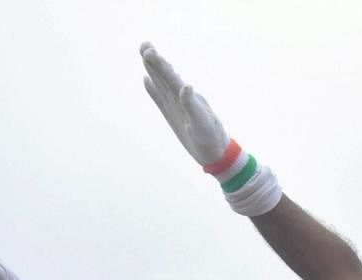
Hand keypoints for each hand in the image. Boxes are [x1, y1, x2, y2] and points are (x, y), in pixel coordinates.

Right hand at [140, 43, 230, 166]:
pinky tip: (146, 80)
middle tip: (145, 45)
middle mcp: (182, 99)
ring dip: (153, 70)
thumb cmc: (211, 140)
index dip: (161, 65)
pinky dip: (152, 89)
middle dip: (156, 62)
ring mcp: (176, 106)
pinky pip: (160, 99)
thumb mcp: (202, 124)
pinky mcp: (173, 115)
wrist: (217, 153)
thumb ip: (192, 106)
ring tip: (145, 54)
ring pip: (161, 84)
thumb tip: (185, 85)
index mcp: (188, 99)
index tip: (150, 51)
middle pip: (166, 76)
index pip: (172, 78)